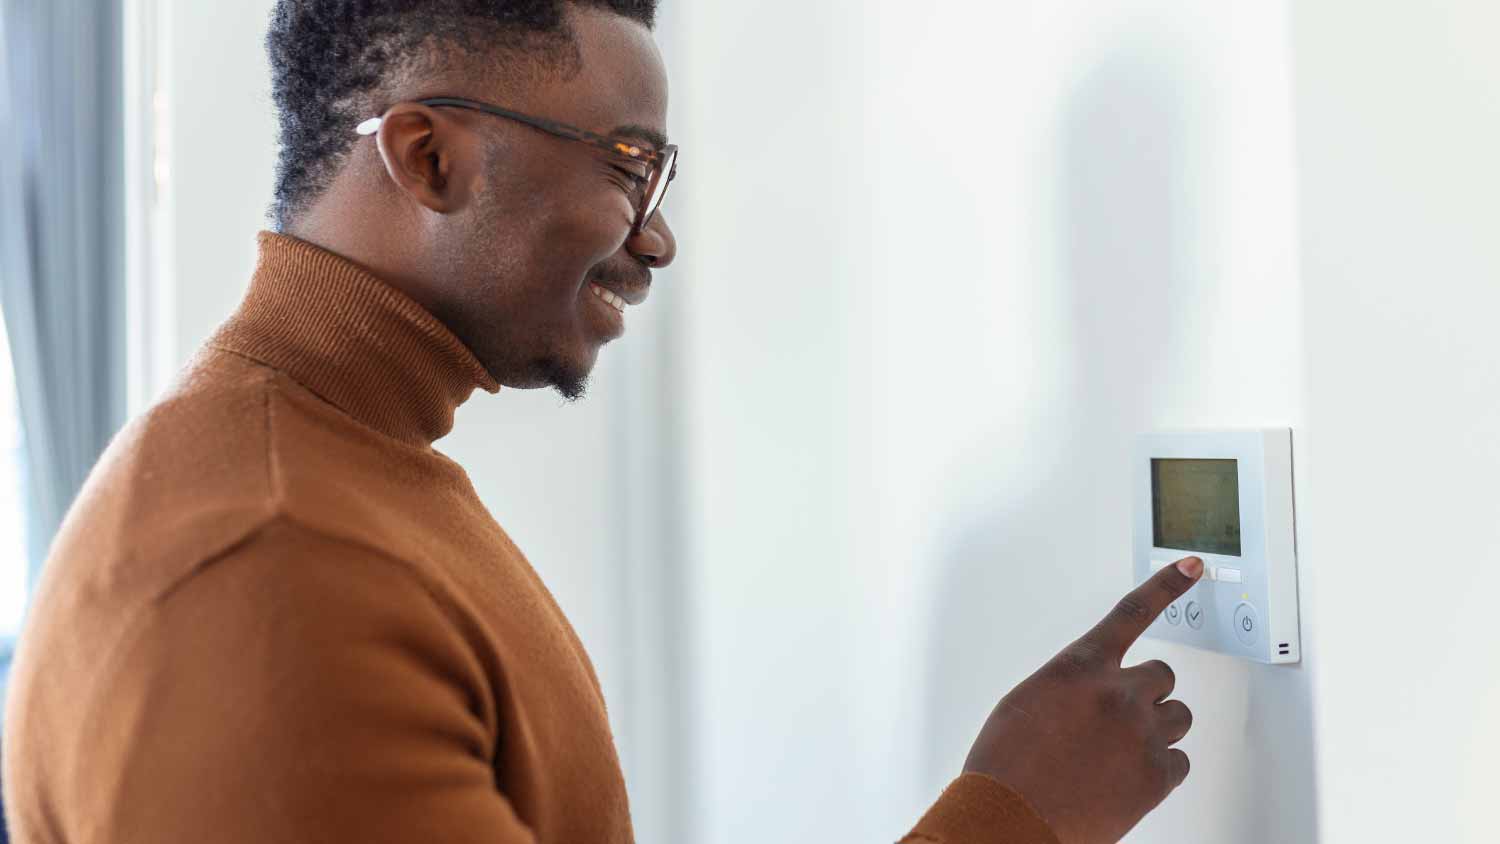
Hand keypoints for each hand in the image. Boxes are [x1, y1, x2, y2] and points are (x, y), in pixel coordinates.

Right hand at [963, 557, 1203, 843]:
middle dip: (1145, 694)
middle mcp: (1117, 693)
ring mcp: (1142, 734)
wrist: (1010, 820)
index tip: (1191, 566)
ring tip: (1121, 753)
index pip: (1131, 613)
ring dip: (1156, 729)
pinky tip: (1127, 779)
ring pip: (1177, 717)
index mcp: (1079, 668)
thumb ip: (1071, 689)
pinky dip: (1159, 770)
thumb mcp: (1027, 706)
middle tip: (1120, 720)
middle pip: (1162, 675)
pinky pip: (1180, 762)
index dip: (1166, 586)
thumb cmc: (1007, 767)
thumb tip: (1091, 697)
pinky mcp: (1157, 776)